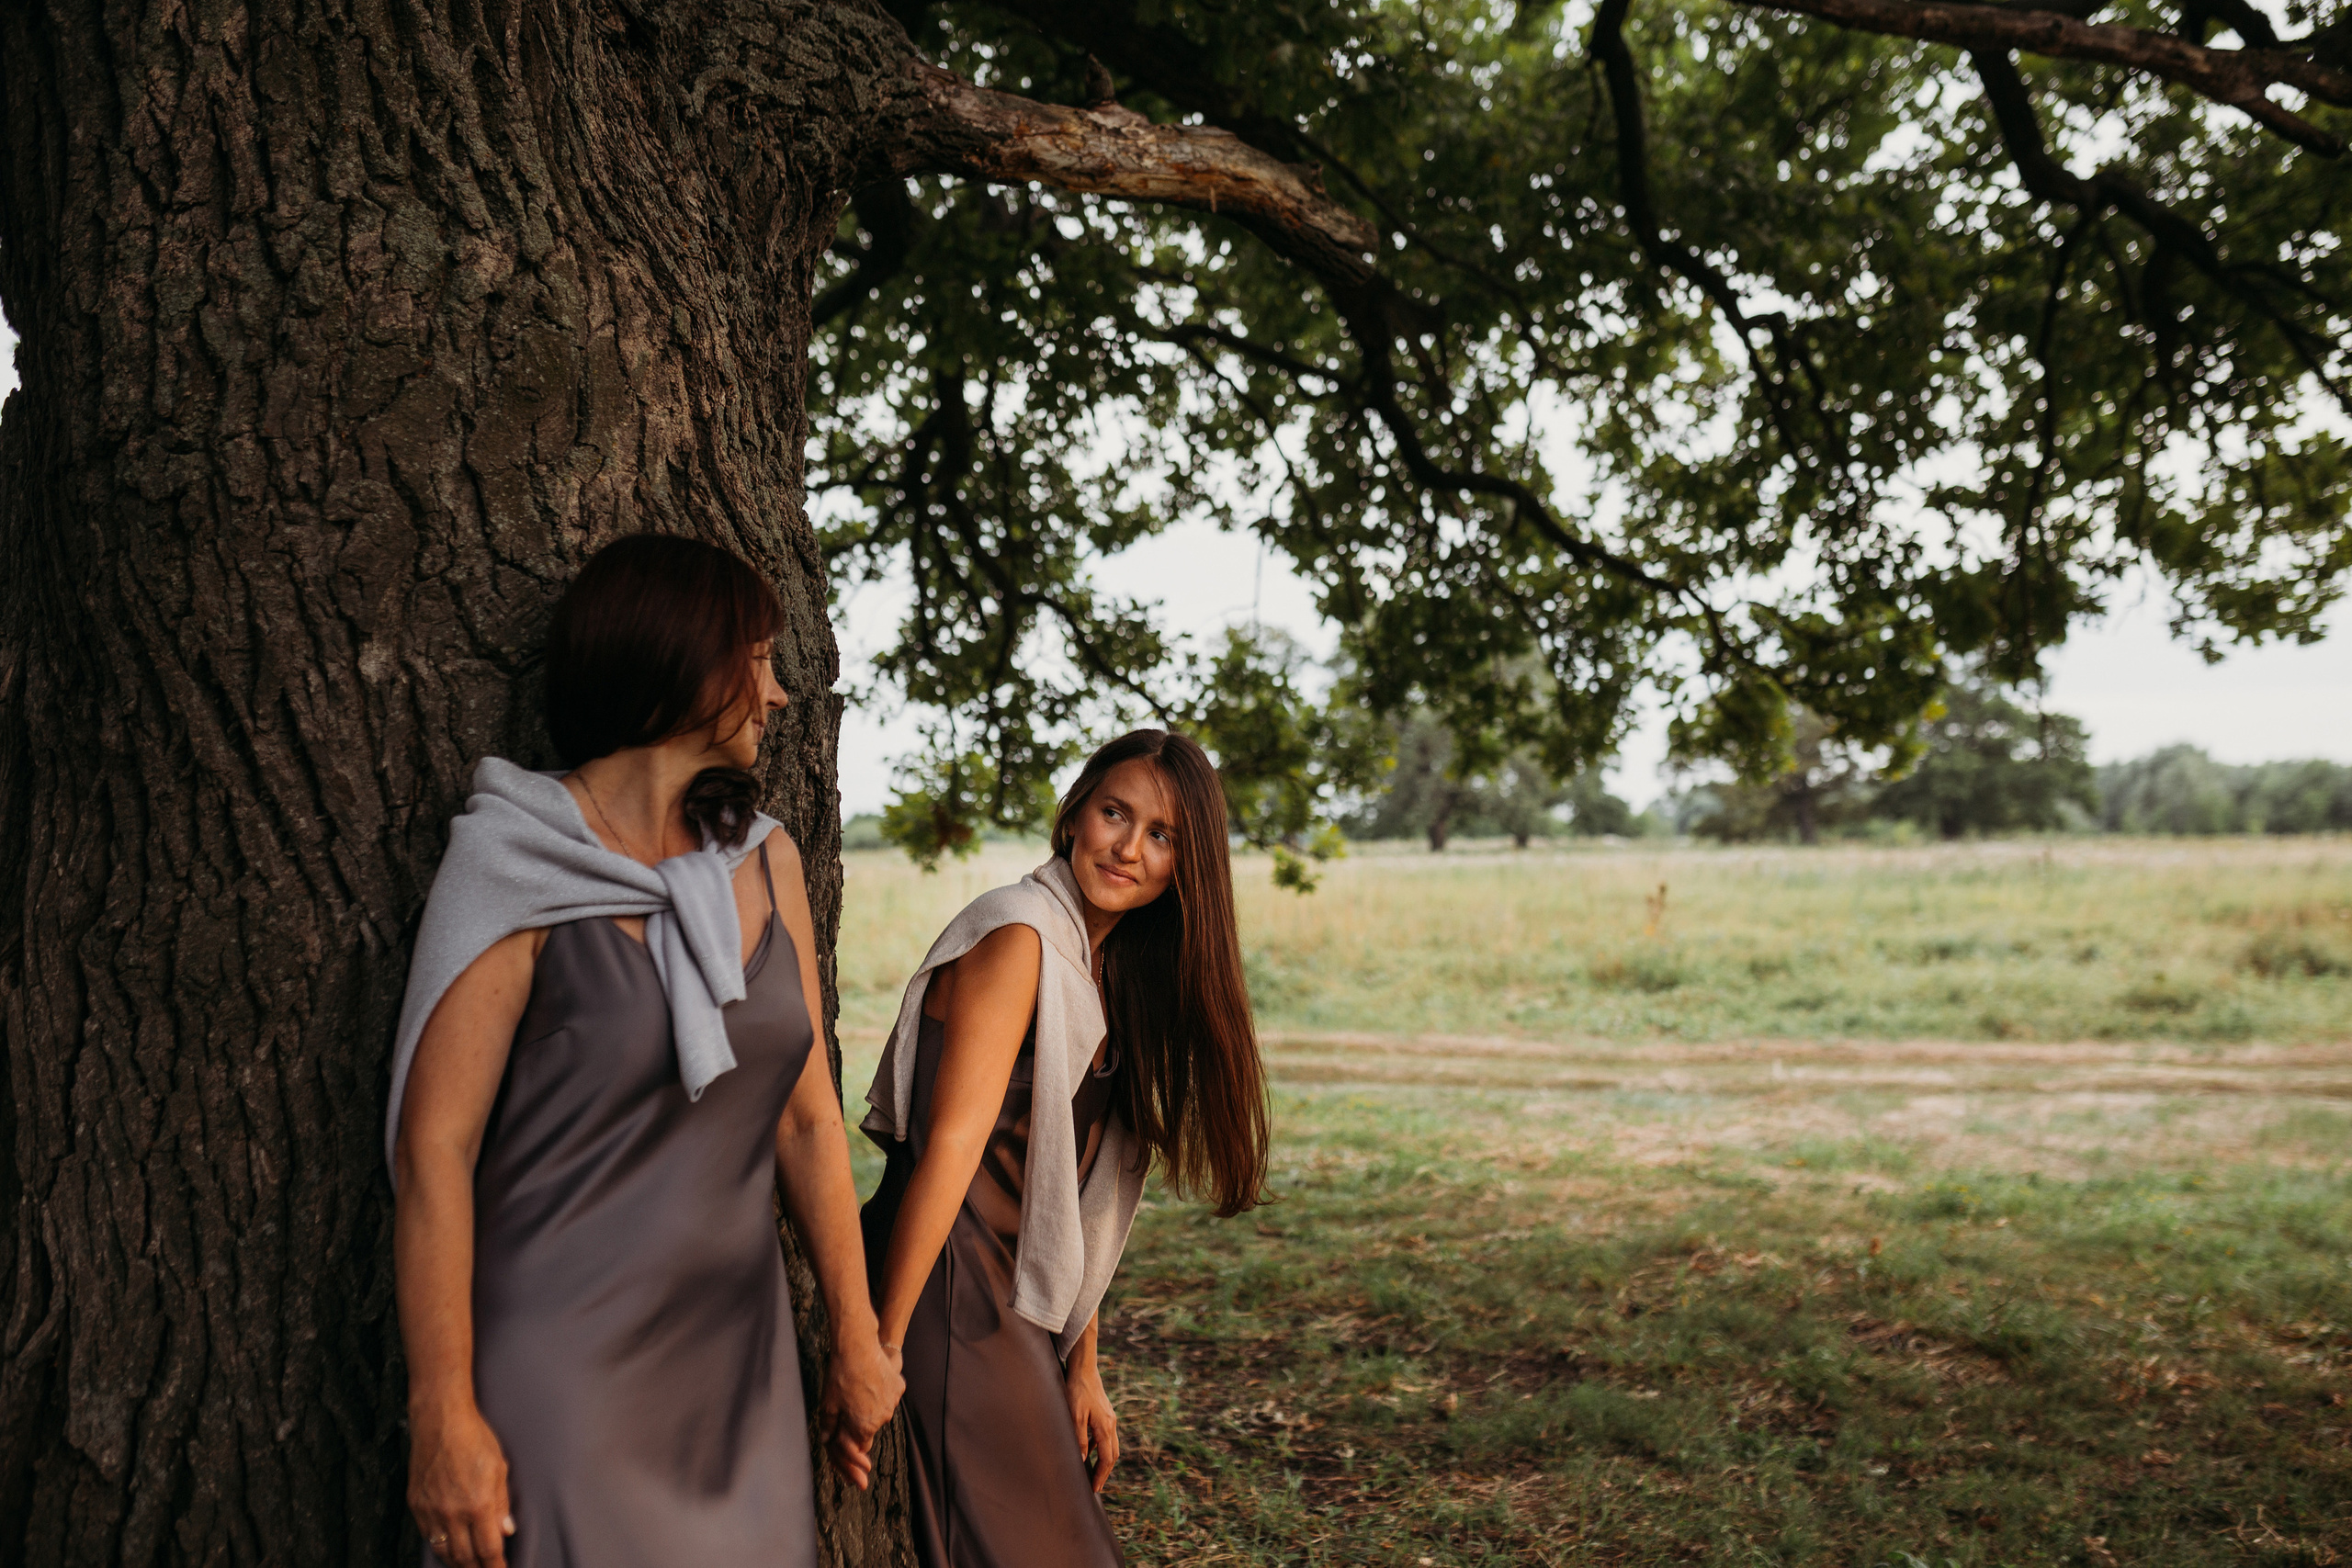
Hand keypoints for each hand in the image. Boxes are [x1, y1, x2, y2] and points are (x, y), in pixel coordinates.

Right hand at [408, 1403, 514, 1566]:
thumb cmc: (474, 1438)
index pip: (488, 1550)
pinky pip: (427, 1535)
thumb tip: (506, 1531)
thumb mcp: (499, 1468)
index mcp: (477, 1505)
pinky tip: (448, 1546)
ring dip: (457, 1562)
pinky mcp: (416, 1504)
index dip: (495, 1566)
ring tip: (468, 1564)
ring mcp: (431, 1511)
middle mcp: (452, 1513)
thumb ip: (502, 1503)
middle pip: (464, 1557)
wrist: (440, 1421)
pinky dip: (440, 1546)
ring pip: (443, 1551)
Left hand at [818, 1332, 905, 1489]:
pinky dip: (881, 1393)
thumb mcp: (828, 1405)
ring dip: (871, 1409)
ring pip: (880, 1413)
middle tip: (850, 1409)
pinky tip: (871, 1381)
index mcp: (863, 1427)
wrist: (857, 1346)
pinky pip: (889, 1396)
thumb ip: (830, 1427)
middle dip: (860, 1426)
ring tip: (858, 1390)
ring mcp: (892, 1402)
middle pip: (870, 1430)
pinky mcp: (898, 1386)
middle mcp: (882, 1418)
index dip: (851, 1449)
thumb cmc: (839, 1377)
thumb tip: (828, 1441)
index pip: (859, 1448)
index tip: (851, 1452)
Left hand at [1065, 1359, 1118, 1492]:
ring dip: (1103, 1461)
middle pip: (1112, 1455)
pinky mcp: (1105, 1414)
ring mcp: (1109, 1419)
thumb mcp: (1074, 1416)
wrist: (1083, 1369)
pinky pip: (1105, 1436)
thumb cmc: (1077, 1391)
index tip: (1095, 1488)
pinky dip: (1099, 1448)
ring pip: (1110, 1446)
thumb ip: (1079, 1439)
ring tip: (1093, 1473)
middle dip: (1105, 1472)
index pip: (1106, 1458)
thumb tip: (1081, 1460)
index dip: (1101, 1475)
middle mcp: (1111, 1424)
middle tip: (1096, 1486)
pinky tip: (1087, 1451)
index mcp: (1105, 1427)